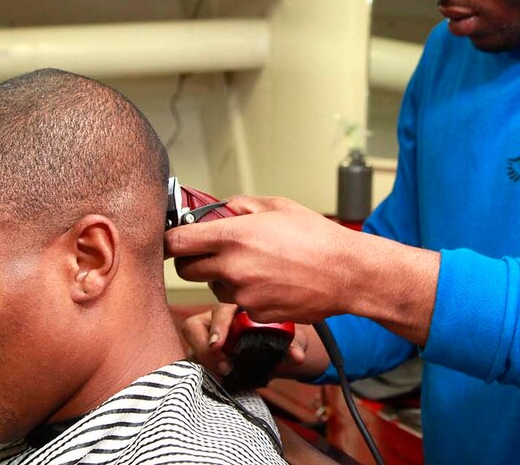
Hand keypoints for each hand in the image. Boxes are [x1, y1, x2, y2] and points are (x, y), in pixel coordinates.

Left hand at [165, 195, 358, 322]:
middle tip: (210, 250)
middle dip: (193, 259)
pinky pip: (237, 302)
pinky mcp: (255, 313)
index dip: (173, 239)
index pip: (178, 242)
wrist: (346, 274)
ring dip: (221, 276)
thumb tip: (221, 209)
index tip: (175, 238)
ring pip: (213, 287)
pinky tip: (270, 280)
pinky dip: (246, 292)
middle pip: (186, 270)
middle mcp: (233, 268)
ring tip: (252, 264)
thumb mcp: (278, 207)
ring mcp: (243, 295)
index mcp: (234, 237)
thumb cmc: (317, 238)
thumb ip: (242, 206)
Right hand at [179, 303, 324, 379]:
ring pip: (190, 347)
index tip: (218, 345)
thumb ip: (292, 345)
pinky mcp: (201, 357)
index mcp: (235, 308)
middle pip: (193, 326)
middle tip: (222, 367)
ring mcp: (205, 340)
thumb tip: (296, 356)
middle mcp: (214, 321)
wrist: (273, 351)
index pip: (220, 311)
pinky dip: (203, 374)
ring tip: (222, 378)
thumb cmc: (277, 337)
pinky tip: (218, 383)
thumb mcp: (287, 340)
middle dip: (202, 347)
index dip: (218, 326)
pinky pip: (193, 365)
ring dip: (202, 363)